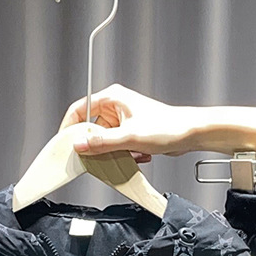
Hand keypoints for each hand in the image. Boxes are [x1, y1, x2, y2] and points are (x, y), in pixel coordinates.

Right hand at [59, 83, 197, 160]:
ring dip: (114, 152)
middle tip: (100, 156)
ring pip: (106, 140)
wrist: (190, 134)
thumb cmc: (167, 127)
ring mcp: (124, 120)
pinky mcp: (131, 133)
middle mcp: (116, 107)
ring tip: (129, 154)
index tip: (66, 144)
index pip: (79, 109)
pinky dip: (125, 154)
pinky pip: (118, 146)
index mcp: (112, 98)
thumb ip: (102, 142)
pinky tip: (139, 155)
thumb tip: (80, 145)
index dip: (69, 128)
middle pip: (91, 128)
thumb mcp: (129, 137)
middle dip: (97, 145)